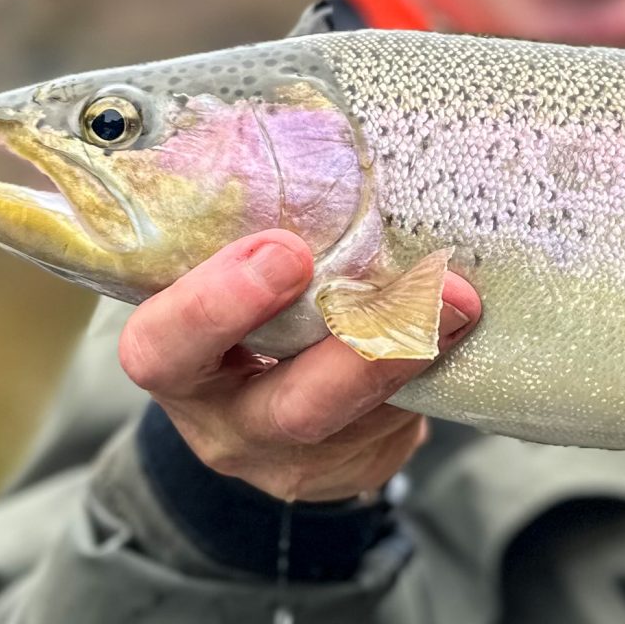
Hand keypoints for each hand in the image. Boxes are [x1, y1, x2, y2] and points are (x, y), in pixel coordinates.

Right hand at [117, 229, 481, 501]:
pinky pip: (397, 429)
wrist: (256, 405)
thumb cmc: (242, 310)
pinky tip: (457, 330)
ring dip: (418, 355)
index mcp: (174, 361)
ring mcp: (290, 459)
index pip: (165, 346)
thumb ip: (260, 237)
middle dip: (362, 349)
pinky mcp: (350, 471)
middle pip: (292, 406)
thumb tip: (339, 151)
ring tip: (460, 302)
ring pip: (362, 421)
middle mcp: (224, 423)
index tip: (285, 252)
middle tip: (424, 292)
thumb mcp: (226, 277)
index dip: (218, 305)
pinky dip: (433, 373)